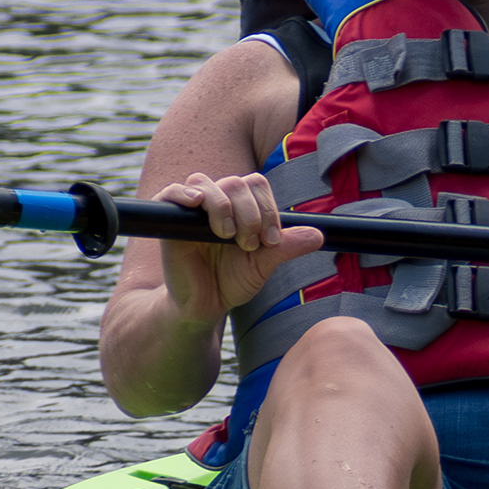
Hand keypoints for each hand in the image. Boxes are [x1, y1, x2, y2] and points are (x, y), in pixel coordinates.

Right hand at [149, 171, 323, 323]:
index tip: (271, 241)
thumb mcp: (264, 264)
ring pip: (207, 184)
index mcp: (242, 207)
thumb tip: (319, 235)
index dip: (267, 208)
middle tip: (249, 244)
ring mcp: (192, 210)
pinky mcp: (169, 221)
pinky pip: (171, 193)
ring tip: (227, 236)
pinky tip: (196, 203)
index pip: (257, 186)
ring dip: (223, 208)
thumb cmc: (232, 281)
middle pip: (236, 183)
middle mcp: (217, 202)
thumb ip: (287, 247)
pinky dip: (183, 193)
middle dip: (250, 213)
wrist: (204, 305)